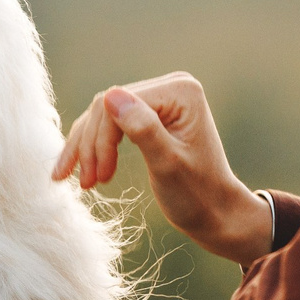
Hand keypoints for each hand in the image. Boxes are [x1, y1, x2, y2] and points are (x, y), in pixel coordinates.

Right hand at [51, 72, 273, 263]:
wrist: (216, 214)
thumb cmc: (197, 194)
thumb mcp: (167, 165)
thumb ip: (142, 129)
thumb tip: (110, 95)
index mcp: (180, 91)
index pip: (119, 104)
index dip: (100, 141)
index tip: (96, 180)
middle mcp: (171, 86)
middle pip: (107, 108)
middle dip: (91, 146)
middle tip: (85, 184)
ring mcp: (161, 97)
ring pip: (103, 115)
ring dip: (88, 148)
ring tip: (82, 181)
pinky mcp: (152, 112)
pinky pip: (112, 122)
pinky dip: (96, 146)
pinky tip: (85, 168)